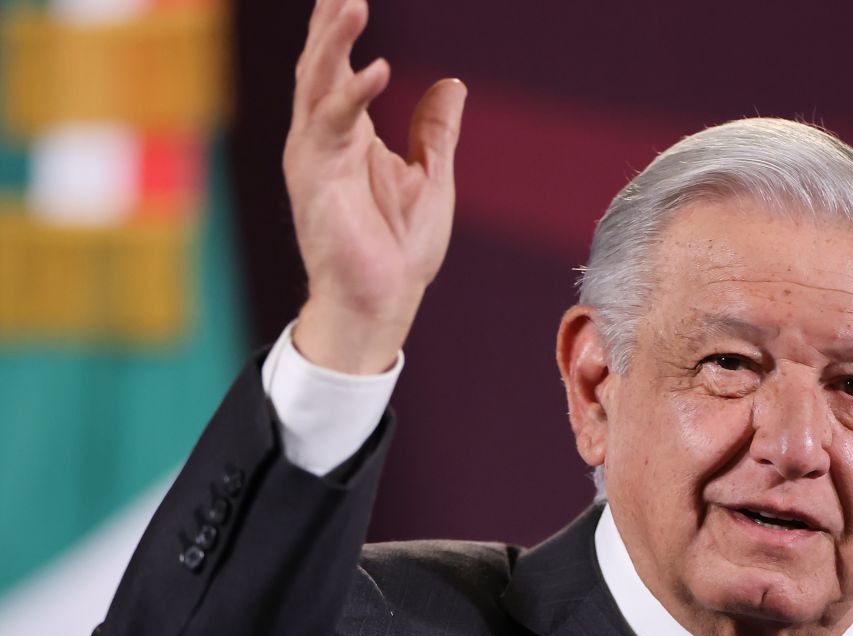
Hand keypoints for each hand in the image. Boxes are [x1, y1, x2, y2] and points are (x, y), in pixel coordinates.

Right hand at [283, 0, 465, 372]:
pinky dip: (352, 94)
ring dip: (331, 42)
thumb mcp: (430, 176)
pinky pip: (331, 124)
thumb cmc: (400, 248)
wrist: (383, 301)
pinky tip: (378, 68)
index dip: (340, 31)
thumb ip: (435, 131)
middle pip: (319, 66)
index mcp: (347, 135)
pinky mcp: (315, 177)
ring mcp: (313, 156)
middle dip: (328, 25)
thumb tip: (451, 85)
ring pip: (315, 84)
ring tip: (350, 2)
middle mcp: (323, 138)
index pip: (339, 70)